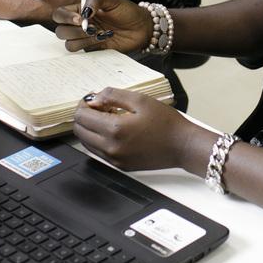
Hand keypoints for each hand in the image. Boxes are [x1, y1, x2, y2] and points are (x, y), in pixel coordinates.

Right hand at [53, 0, 152, 53]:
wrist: (141, 27)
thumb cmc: (127, 11)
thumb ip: (95, 0)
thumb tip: (84, 11)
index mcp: (80, 9)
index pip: (60, 14)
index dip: (65, 17)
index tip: (80, 18)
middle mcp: (80, 24)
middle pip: (60, 31)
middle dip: (74, 30)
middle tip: (91, 27)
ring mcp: (85, 38)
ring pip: (69, 44)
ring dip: (83, 39)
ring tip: (100, 33)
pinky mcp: (93, 50)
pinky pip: (82, 53)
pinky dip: (91, 46)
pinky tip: (104, 39)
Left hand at [73, 87, 199, 170]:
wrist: (183, 146)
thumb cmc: (166, 122)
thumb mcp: (140, 100)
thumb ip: (113, 96)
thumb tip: (93, 98)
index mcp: (115, 129)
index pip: (82, 117)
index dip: (83, 104)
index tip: (92, 98)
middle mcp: (111, 148)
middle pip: (80, 131)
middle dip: (84, 116)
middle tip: (98, 106)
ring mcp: (114, 160)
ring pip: (86, 143)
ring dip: (90, 128)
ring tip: (107, 116)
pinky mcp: (120, 166)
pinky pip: (98, 152)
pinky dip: (98, 139)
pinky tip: (113, 130)